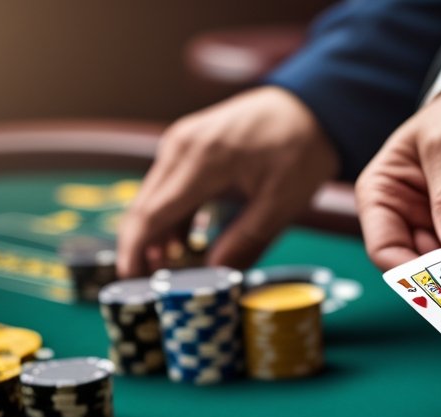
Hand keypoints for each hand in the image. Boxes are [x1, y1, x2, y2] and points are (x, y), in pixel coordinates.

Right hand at [117, 86, 339, 276]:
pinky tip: (183, 240)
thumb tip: (216, 274)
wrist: (312, 107)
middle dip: (142, 247)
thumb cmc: (302, 152)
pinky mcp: (189, 142)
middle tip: (148, 284)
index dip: (135, 251)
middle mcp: (181, 146)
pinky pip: (168, 182)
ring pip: (155, 194)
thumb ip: (247, 240)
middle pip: (145, 205)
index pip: (152, 214)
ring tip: (170, 268)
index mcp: (201, 161)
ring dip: (157, 232)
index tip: (128, 281)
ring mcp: (182, 140)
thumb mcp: (282, 203)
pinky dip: (171, 213)